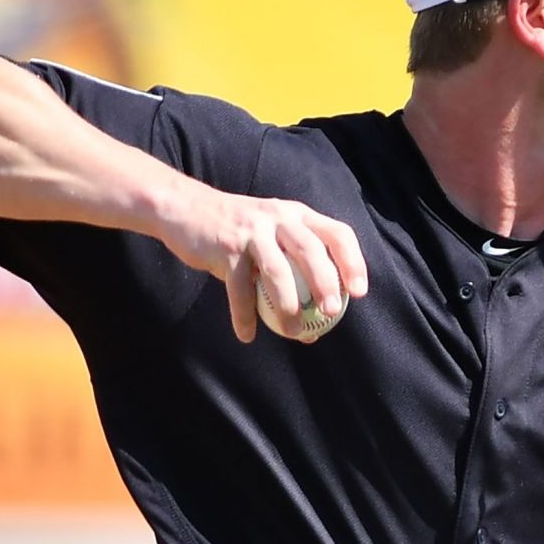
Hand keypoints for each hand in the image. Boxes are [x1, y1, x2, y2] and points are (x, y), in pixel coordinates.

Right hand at [160, 185, 369, 342]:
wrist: (185, 209)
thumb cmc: (237, 234)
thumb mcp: (269, 240)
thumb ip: (291, 275)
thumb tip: (314, 330)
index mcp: (297, 215)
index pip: (337, 233)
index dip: (353, 262)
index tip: (359, 293)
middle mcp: (278, 218)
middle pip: (310, 249)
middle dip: (326, 282)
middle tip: (331, 311)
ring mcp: (251, 231)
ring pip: (277, 271)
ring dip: (288, 306)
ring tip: (293, 333)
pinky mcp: (226, 246)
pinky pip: (239, 288)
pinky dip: (244, 315)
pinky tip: (247, 334)